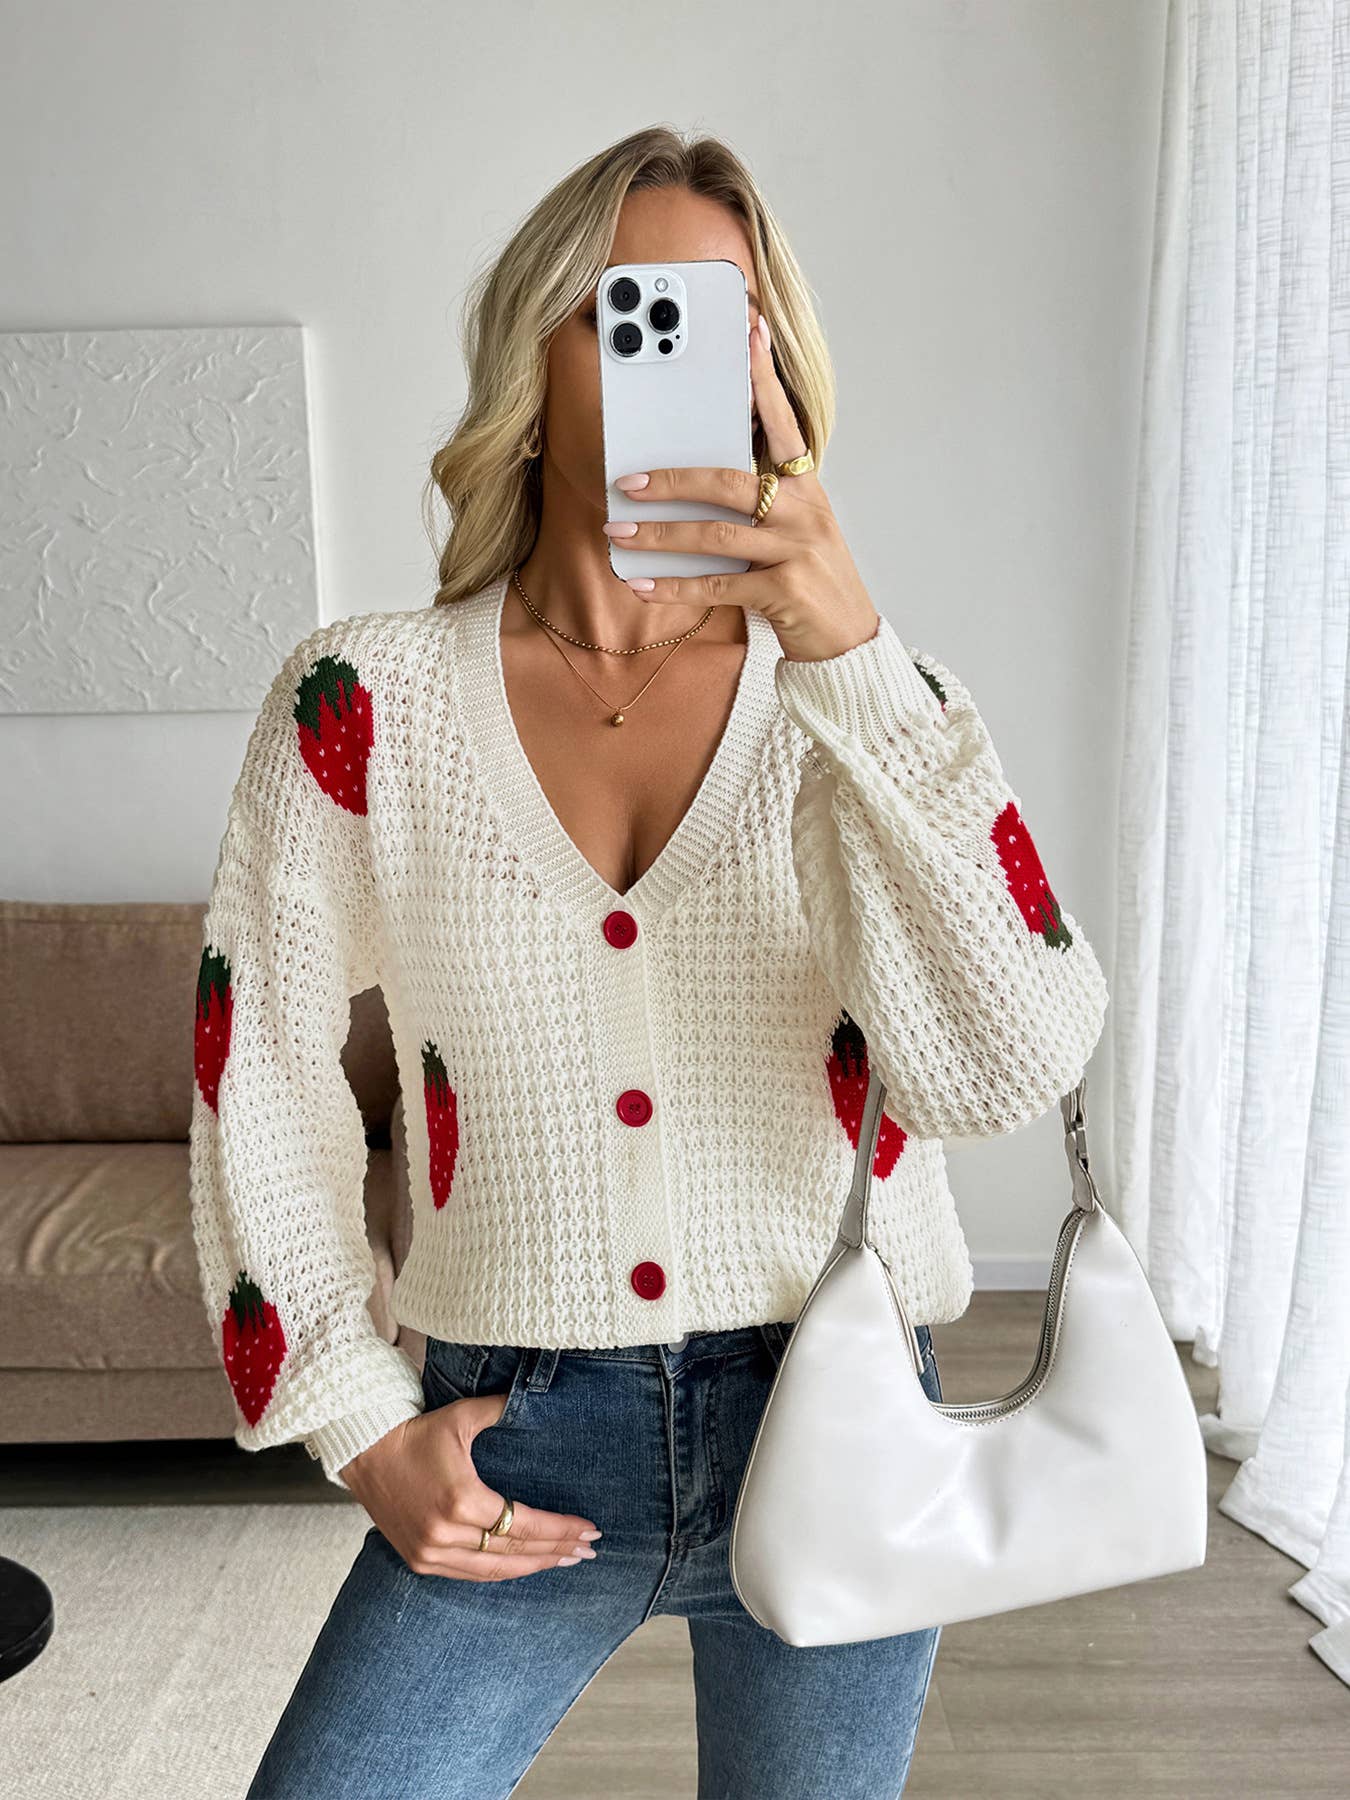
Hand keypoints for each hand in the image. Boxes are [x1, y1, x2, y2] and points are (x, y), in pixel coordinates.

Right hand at [339, 1390, 602, 1581]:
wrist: (364, 1452)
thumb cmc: (417, 1431)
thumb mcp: (461, 1415)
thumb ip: (502, 1409)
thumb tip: (537, 1397)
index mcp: (462, 1500)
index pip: (524, 1524)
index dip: (560, 1529)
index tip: (589, 1530)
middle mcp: (447, 1534)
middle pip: (515, 1551)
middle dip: (556, 1551)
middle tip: (589, 1550)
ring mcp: (431, 1553)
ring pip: (494, 1570)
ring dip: (533, 1567)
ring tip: (565, 1561)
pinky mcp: (420, 1561)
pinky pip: (470, 1574)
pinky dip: (501, 1571)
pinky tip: (524, 1566)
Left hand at [600, 306, 881, 663]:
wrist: (846, 639)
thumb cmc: (809, 577)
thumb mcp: (794, 529)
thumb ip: (758, 501)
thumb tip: (691, 480)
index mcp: (807, 488)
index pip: (783, 425)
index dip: (765, 381)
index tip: (750, 333)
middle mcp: (804, 512)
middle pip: (729, 482)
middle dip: (673, 480)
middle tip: (627, 481)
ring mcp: (796, 552)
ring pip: (716, 535)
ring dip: (660, 534)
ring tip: (619, 533)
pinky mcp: (784, 591)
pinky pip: (718, 585)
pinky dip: (675, 587)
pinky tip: (643, 586)